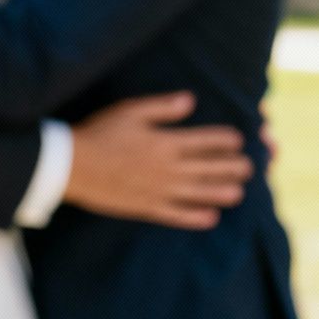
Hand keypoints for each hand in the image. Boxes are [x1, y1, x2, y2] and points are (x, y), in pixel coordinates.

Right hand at [66, 92, 249, 229]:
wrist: (70, 165)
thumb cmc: (98, 133)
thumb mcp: (129, 111)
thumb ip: (162, 107)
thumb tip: (190, 101)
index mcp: (167, 142)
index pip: (209, 141)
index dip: (228, 140)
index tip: (238, 140)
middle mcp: (170, 168)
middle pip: (213, 168)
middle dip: (235, 167)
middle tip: (248, 167)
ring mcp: (160, 190)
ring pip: (202, 193)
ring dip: (224, 192)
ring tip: (239, 192)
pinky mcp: (147, 207)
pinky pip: (178, 216)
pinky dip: (197, 218)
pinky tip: (211, 218)